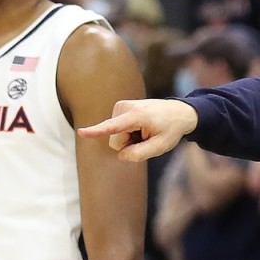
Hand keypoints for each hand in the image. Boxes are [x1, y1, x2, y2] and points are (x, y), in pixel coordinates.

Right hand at [78, 98, 198, 161]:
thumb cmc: (170, 129)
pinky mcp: (119, 106)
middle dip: (129, 144)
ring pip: (115, 136)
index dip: (96, 131)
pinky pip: (116, 129)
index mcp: (137, 116)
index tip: (81, 132)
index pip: (113, 126)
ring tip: (146, 130)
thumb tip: (120, 154)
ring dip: (130, 138)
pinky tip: (141, 126)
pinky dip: (129, 132)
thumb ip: (139, 154)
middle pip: (115, 141)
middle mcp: (126, 107)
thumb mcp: (160, 147)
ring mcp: (121, 105)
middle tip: (147, 136)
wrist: (179, 112)